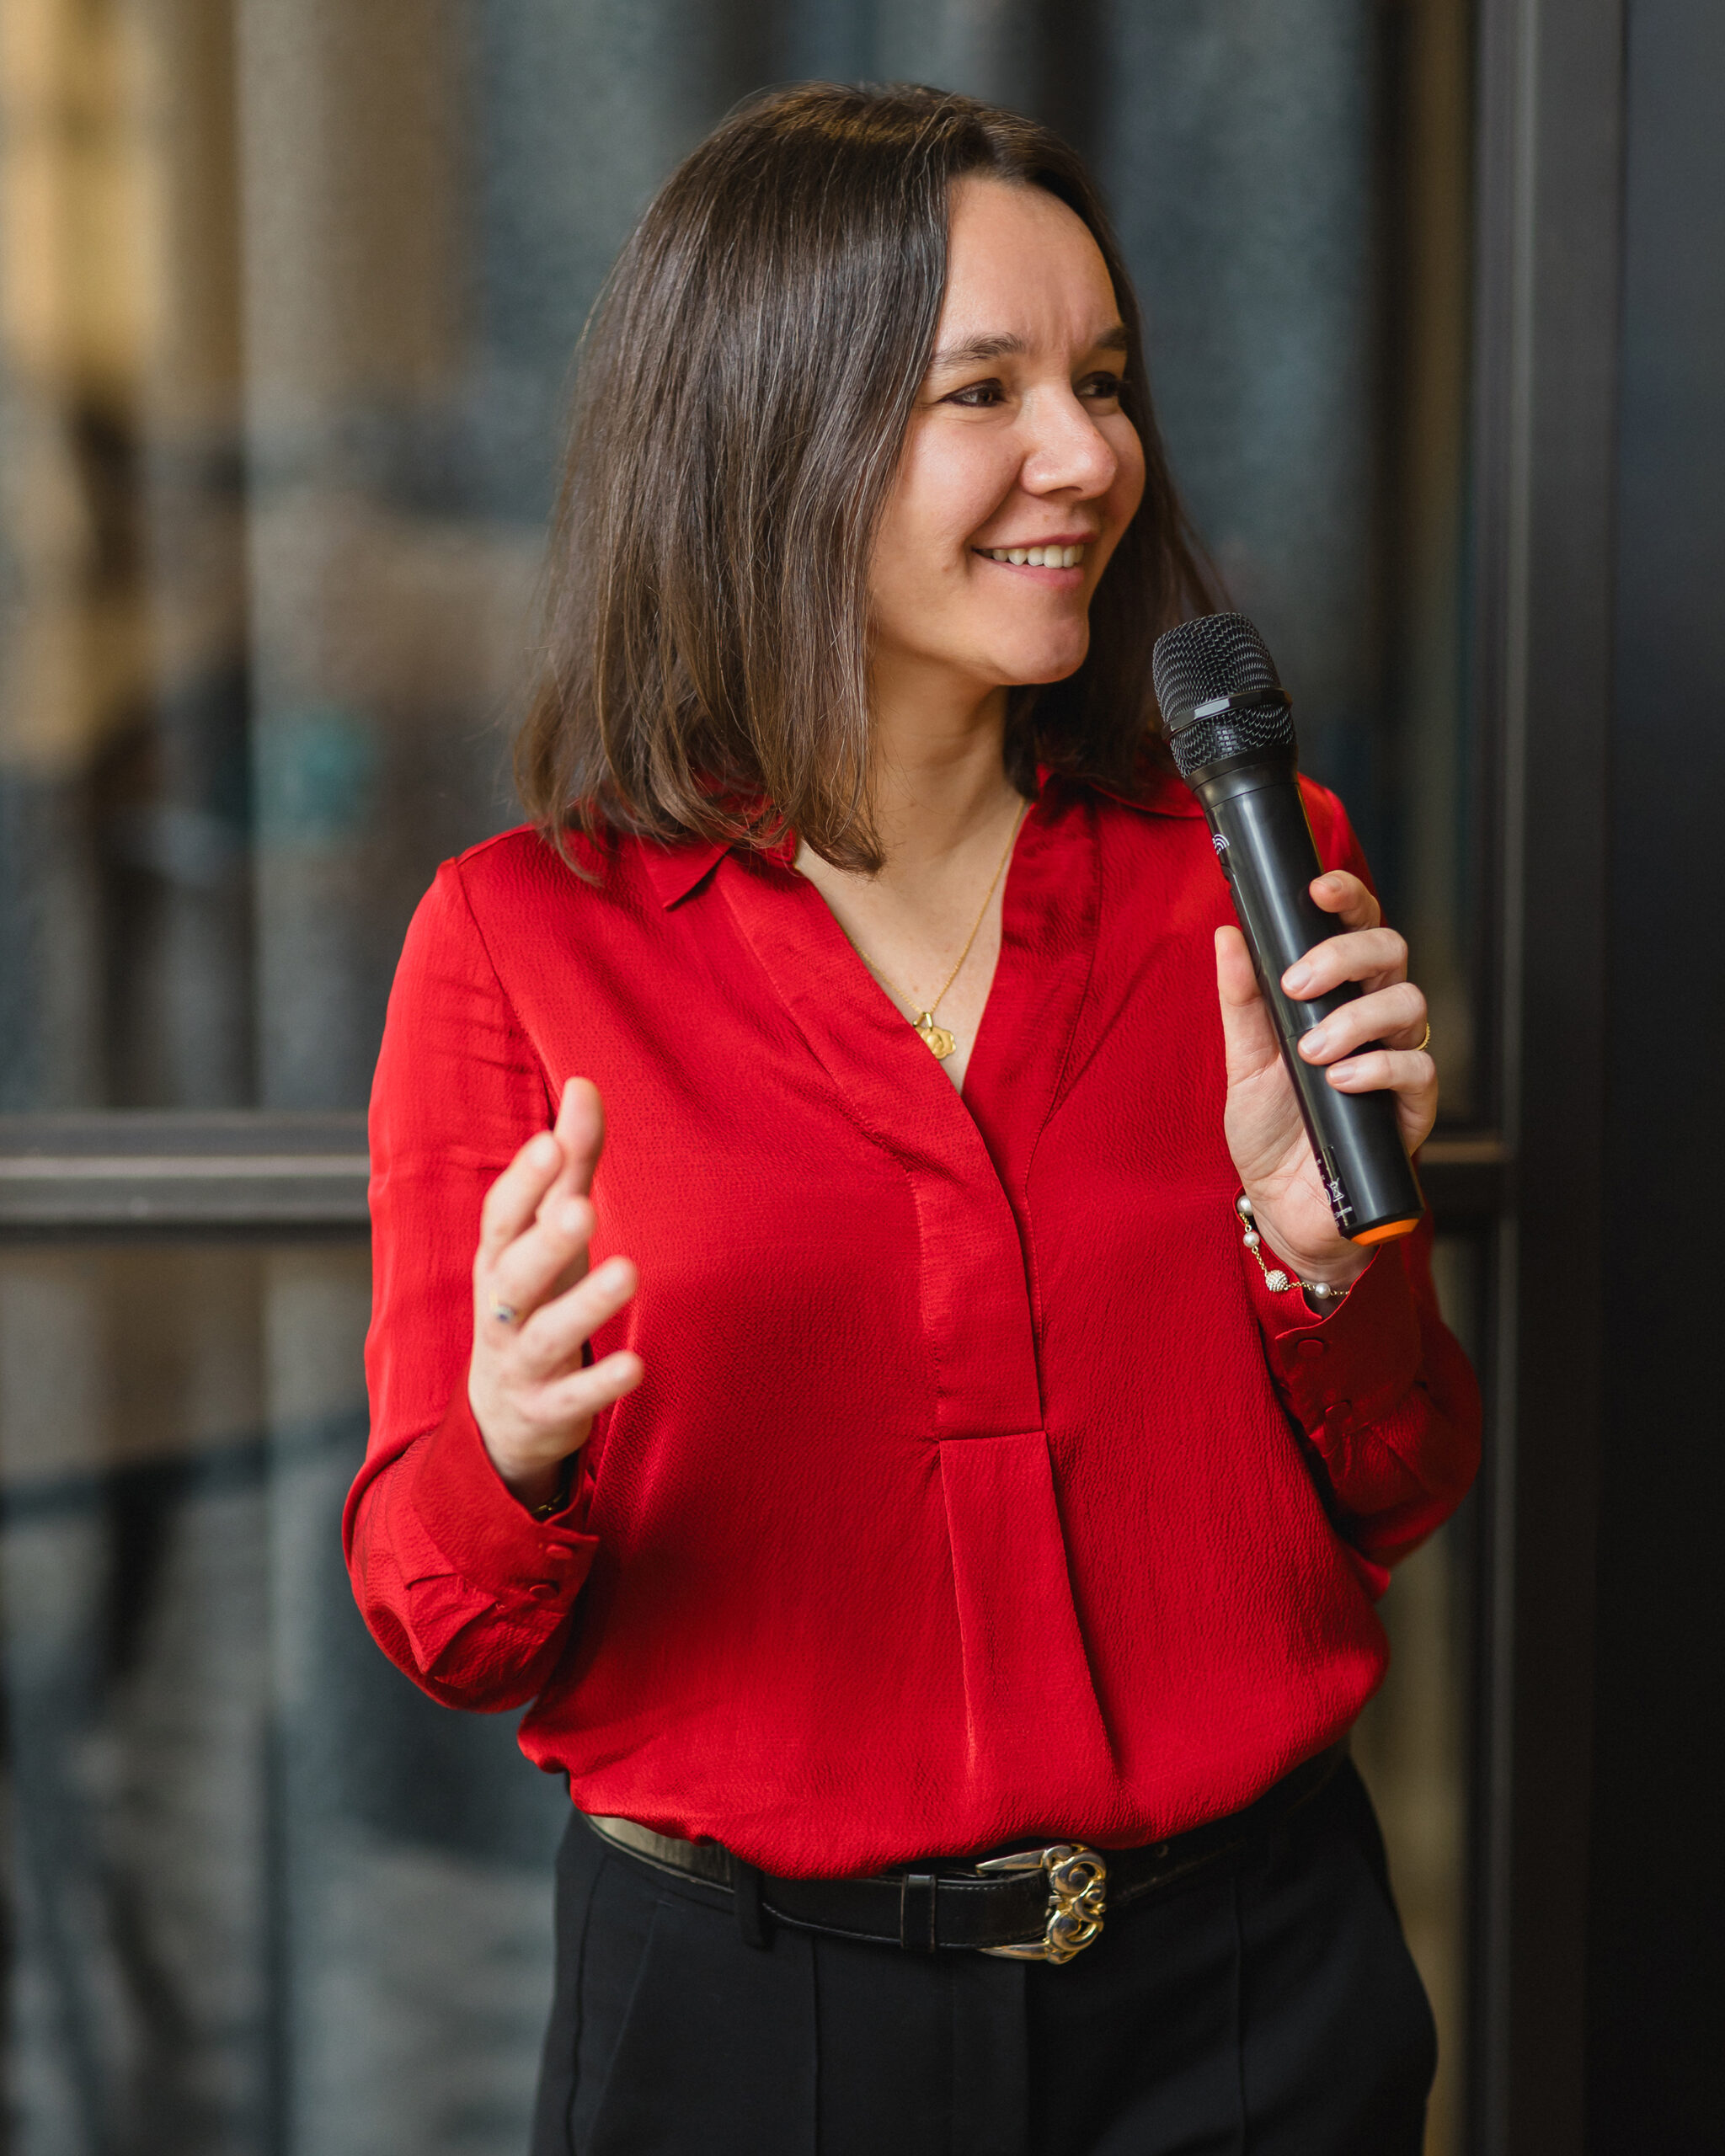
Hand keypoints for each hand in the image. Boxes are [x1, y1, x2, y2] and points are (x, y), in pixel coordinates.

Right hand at [468, 1077, 642, 1509]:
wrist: (503, 1414)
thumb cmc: (534, 1298)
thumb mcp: (547, 1233)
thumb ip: (571, 1166)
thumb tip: (584, 1082)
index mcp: (498, 1260)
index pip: (502, 1216)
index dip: (524, 1181)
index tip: (552, 1143)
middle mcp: (501, 1309)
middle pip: (516, 1274)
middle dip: (547, 1241)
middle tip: (583, 1209)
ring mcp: (521, 1362)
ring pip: (547, 1334)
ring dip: (585, 1306)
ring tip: (628, 1273)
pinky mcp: (547, 1409)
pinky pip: (574, 1397)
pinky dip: (602, 1383)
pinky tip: (637, 1365)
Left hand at [1216, 871, 1436, 1288]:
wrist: (1283, 1206)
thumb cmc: (1269, 1131)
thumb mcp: (1243, 1061)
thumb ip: (1242, 1000)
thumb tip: (1227, 934)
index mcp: (1337, 998)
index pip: (1357, 930)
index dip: (1347, 898)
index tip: (1316, 889)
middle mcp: (1374, 1020)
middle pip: (1392, 953)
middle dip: (1346, 955)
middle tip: (1298, 983)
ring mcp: (1398, 1061)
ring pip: (1409, 1004)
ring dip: (1356, 1019)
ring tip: (1312, 1052)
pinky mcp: (1412, 1108)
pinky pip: (1418, 1068)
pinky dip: (1378, 1066)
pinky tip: (1341, 1081)